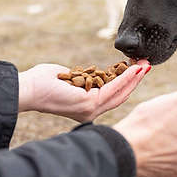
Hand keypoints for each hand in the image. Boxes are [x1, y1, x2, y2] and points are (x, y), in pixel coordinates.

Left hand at [18, 61, 149, 122]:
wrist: (30, 89)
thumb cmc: (44, 82)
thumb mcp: (71, 77)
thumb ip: (84, 76)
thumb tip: (91, 72)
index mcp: (86, 107)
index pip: (112, 95)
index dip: (126, 82)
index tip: (136, 68)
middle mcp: (91, 112)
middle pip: (120, 96)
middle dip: (135, 80)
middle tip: (147, 66)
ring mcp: (91, 109)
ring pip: (120, 93)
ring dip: (134, 78)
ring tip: (145, 65)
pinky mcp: (90, 103)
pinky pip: (114, 88)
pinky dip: (126, 78)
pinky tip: (134, 68)